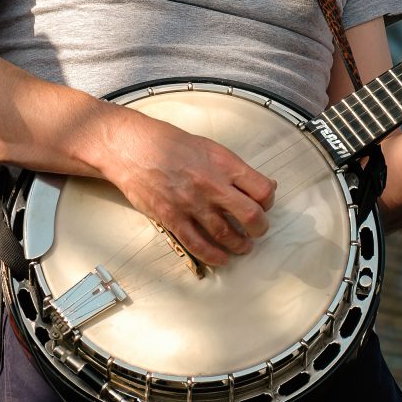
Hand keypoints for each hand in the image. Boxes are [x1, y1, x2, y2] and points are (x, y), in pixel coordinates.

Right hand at [103, 107, 276, 267]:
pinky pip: (199, 245)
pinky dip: (214, 256)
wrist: (133, 147)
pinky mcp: (173, 218)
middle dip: (260, 228)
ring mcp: (192, 203)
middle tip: (258, 230)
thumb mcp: (208, 146)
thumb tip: (257, 183)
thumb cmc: (168, 142)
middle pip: (251, 216)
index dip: (268, 201)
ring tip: (242, 246)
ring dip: (240, 245)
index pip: (262, 189)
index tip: (264, 204)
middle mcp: (212, 184)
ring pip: (227, 235)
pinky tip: (221, 258)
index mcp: (224, 163)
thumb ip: (232, 167)